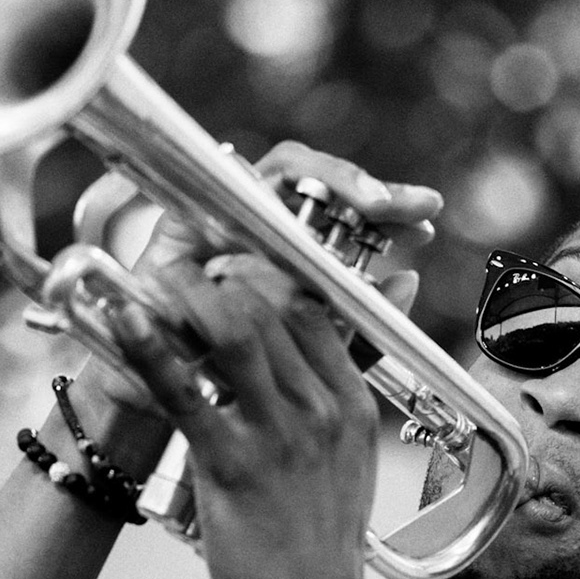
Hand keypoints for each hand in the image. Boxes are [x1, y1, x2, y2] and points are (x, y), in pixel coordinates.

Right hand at [73, 142, 440, 415]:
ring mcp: (218, 217)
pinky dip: (264, 187)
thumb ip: (355, 328)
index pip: (343, 213)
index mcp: (290, 255)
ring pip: (278, 172)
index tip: (425, 223)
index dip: (385, 209)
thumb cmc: (230, 383)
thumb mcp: (307, 358)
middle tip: (404, 204)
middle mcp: (255, 227)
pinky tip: (285, 208)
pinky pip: (226, 187)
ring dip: (329, 180)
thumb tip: (408, 281)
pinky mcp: (180, 217)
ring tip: (370, 202)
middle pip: (315, 180)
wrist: (154, 405)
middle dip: (364, 188)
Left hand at [112, 250, 380, 578]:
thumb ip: (324, 413)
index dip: (261, 275)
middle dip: (217, 276)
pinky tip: (122, 320)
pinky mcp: (233, 466)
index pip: (310, 308)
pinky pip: (187, 389)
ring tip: (149, 280)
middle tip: (177, 268)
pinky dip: (150, 347)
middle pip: (270, 306)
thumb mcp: (340, 470)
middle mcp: (321, 410)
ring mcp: (281, 435)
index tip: (223, 267)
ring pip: (234, 330)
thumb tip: (301, 375)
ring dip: (184, 294)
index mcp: (350, 405)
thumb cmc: (316, 553)